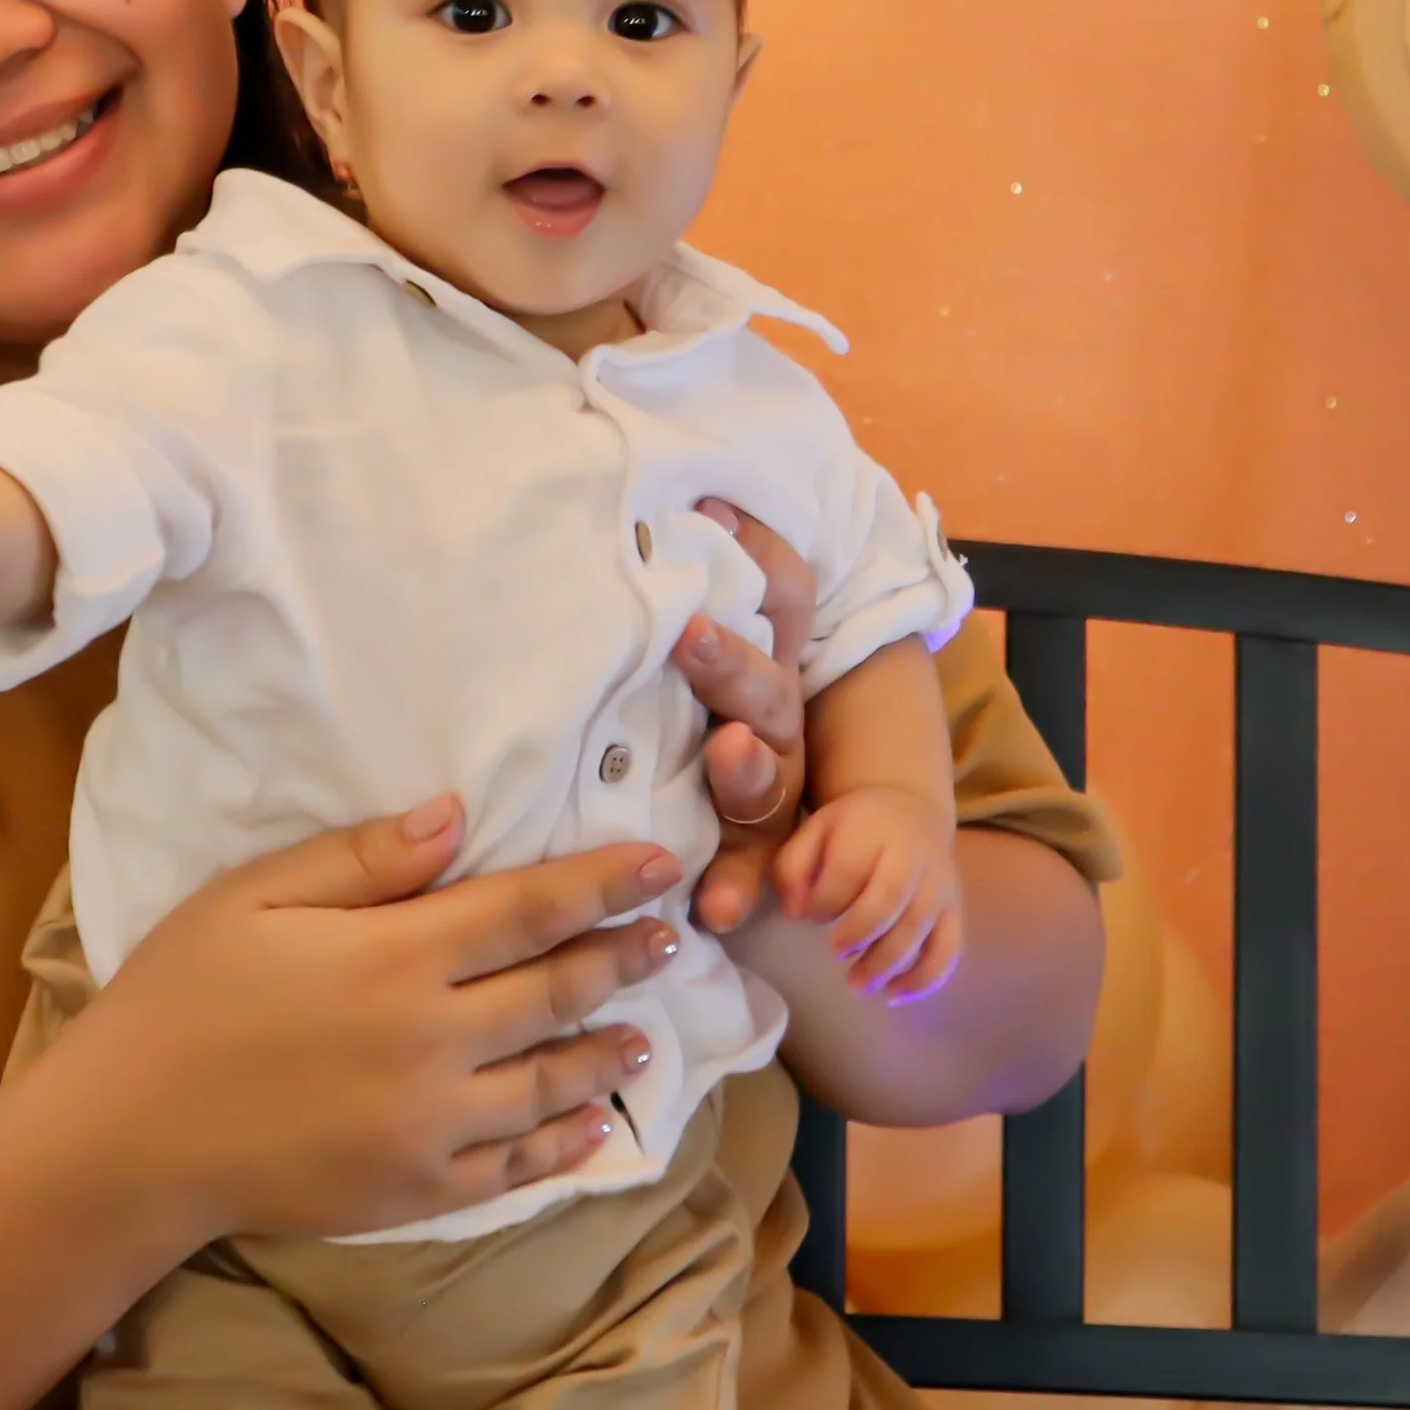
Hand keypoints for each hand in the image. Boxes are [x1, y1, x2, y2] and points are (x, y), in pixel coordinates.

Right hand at [64, 802, 689, 1244]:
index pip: (529, 909)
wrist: (132, 1135)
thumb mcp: (256, 895)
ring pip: (549, 1083)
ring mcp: (431, 1127)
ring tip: (646, 1031)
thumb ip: (364, 858)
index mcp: (398, 957)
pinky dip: (562, 1144)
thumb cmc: (186, 993)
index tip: (659, 864)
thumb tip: (458, 815)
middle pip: (555, 992)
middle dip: (621, 958)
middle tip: (674, 936)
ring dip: (606, 1051)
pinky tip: (591, 1127)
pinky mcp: (416, 1192)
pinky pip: (513, 1168)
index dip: (602, 884)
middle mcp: (433, 1042)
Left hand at [681, 504, 810, 932]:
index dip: (759, 548)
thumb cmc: (682, 709)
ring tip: (726, 753)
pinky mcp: (753, 854)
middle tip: (690, 632)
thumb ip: (670, 595)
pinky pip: (752, 875)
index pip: (782, 592)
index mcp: (764, 661)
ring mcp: (771, 789)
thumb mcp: (686, 647)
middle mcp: (776, 722)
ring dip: (746, 766)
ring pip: (768, 776)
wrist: (777, 828)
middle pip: (767, 684)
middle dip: (731, 659)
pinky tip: (716, 909)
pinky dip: (737, 891)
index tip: (710, 511)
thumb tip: (626, 500)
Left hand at [769, 783, 962, 1000]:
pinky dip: (925, 978)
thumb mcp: (816, 830)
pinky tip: (895, 995)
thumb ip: (794, 866)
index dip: (824, 900)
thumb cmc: (854, 829)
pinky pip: (949, 948)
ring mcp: (939, 883)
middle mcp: (913, 855)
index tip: (804, 917)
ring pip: (920, 927)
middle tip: (834, 955)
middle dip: (861, 933)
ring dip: (888, 963)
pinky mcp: (954, 909)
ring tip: (858, 984)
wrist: (912, 812)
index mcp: (872, 829)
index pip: (847, 868)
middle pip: (890, 897)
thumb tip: (794, 912)